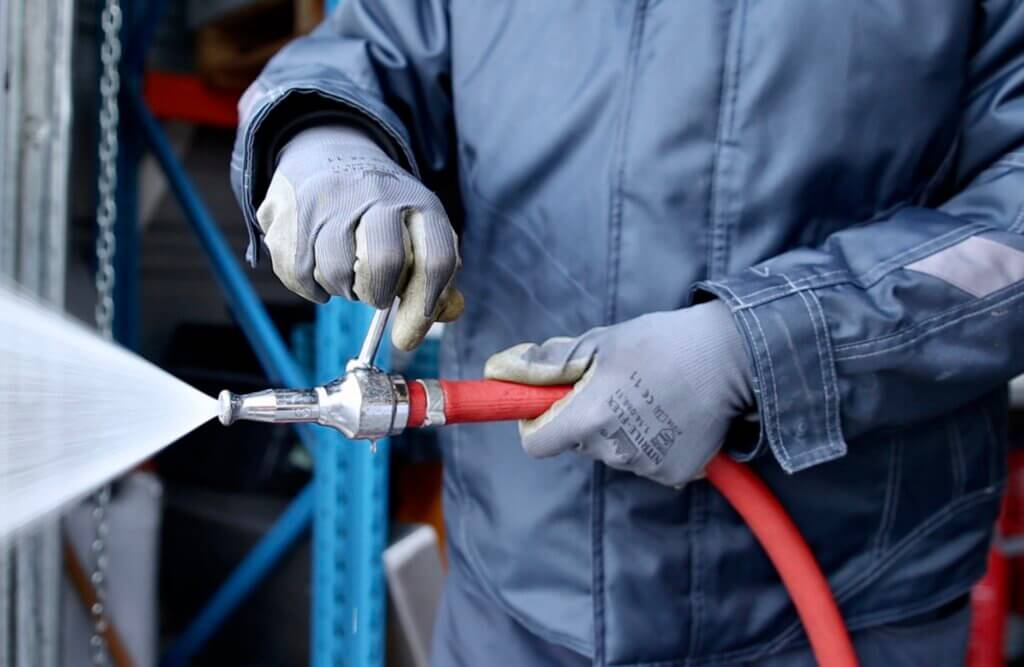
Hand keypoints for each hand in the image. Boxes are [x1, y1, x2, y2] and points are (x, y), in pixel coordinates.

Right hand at [256, 125, 463, 349]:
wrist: (327, 152)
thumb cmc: (381, 211)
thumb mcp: (417, 230)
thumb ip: (432, 280)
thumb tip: (426, 326)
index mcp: (419, 202)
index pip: (436, 260)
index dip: (426, 306)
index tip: (410, 332)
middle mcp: (377, 194)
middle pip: (385, 264)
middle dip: (378, 295)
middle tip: (375, 296)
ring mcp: (330, 201)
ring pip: (336, 273)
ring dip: (343, 290)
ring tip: (347, 273)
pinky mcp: (291, 212)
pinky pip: (300, 275)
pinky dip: (311, 287)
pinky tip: (319, 269)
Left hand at [484, 301, 753, 487]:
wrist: (733, 357)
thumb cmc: (662, 342)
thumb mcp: (600, 342)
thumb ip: (547, 361)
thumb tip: (500, 368)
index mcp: (589, 417)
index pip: (537, 444)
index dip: (536, 423)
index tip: (551, 404)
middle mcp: (614, 450)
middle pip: (578, 444)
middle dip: (585, 418)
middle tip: (617, 384)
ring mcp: (646, 466)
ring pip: (613, 452)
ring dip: (620, 429)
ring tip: (651, 394)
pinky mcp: (675, 474)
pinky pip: (646, 462)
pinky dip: (652, 442)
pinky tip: (673, 414)